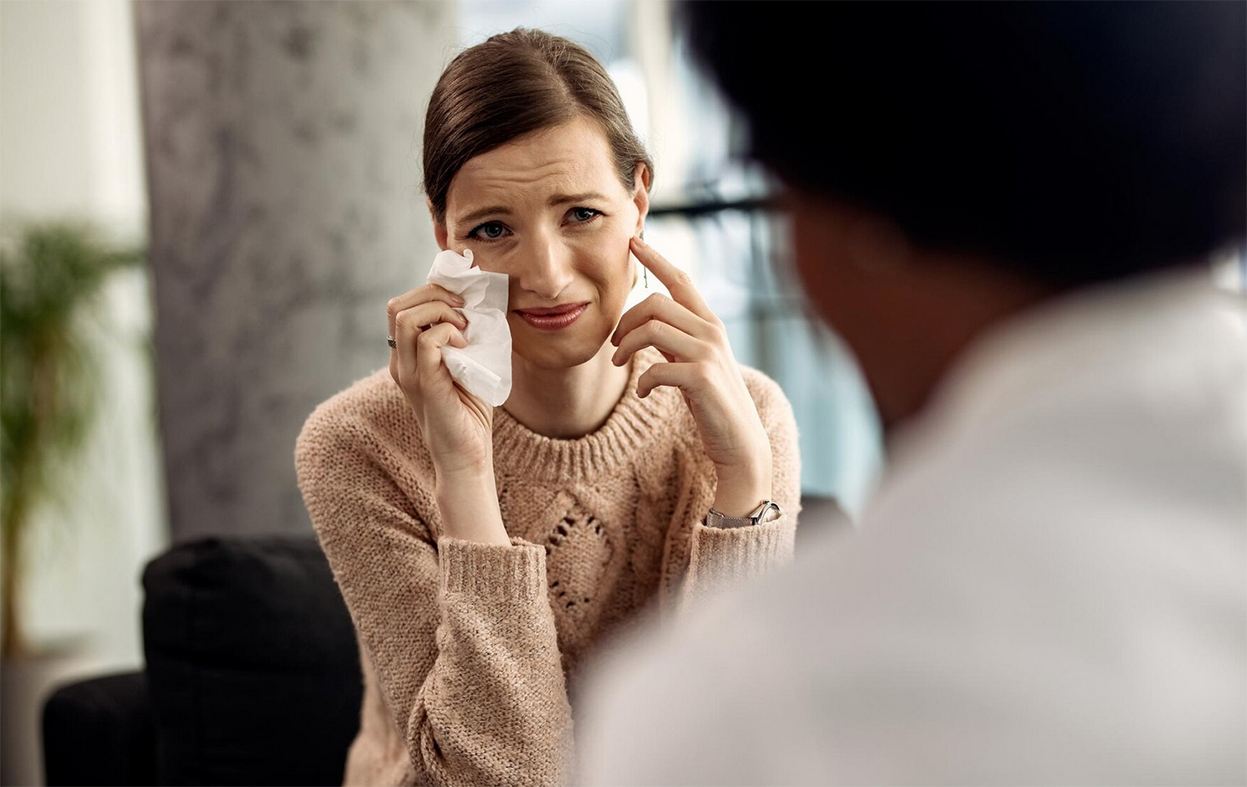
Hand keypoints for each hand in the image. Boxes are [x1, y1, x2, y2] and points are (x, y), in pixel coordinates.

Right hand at [388, 283, 493, 478]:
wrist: (467, 455)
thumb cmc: (470, 412)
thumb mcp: (465, 364)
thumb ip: (462, 338)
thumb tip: (478, 304)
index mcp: (406, 356)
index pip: (401, 307)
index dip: (429, 292)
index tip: (461, 301)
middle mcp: (400, 362)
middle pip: (396, 306)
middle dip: (433, 293)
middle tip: (463, 308)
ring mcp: (408, 372)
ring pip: (404, 317)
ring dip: (440, 310)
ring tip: (464, 326)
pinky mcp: (424, 383)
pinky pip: (426, 341)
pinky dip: (448, 332)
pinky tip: (466, 346)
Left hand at [611, 236, 772, 513]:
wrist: (739, 444)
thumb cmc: (713, 404)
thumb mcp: (694, 363)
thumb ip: (676, 340)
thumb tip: (645, 323)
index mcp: (710, 323)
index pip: (681, 280)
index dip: (656, 258)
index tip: (633, 240)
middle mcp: (712, 331)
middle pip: (654, 303)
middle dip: (624, 320)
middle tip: (613, 344)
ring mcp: (708, 353)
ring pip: (651, 329)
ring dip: (625, 346)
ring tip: (617, 364)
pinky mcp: (701, 378)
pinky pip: (656, 367)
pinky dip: (643, 381)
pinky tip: (644, 394)